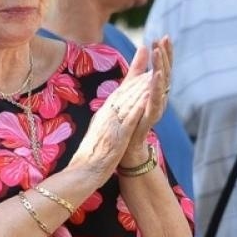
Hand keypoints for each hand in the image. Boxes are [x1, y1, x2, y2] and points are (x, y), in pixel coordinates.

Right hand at [68, 63, 154, 183]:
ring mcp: (111, 125)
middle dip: (139, 78)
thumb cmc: (91, 155)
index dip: (132, 80)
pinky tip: (147, 98)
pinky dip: (138, 107)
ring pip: (128, 102)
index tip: (143, 68)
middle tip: (153, 64)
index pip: (119, 93)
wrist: (82, 172)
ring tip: (153, 75)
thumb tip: (112, 112)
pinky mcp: (117, 136)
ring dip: (141, 88)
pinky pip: (129, 119)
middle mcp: (106, 115)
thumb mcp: (99, 133)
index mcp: (103, 114)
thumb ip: (106, 120)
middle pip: (125, 93)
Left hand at [120, 38, 172, 162]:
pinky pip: (155, 102)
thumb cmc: (131, 115)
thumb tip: (144, 46)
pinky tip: (155, 77)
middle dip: (164, 56)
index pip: (162, 67)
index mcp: (155, 89)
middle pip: (165, 73)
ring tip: (158, 53)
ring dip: (161, 68)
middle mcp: (160, 97)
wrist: (126, 145)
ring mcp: (156, 107)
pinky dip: (156, 89)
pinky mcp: (150, 117)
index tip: (163, 36)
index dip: (164, 53)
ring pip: (162, 85)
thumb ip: (137, 68)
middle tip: (162, 40)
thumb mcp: (132, 87)